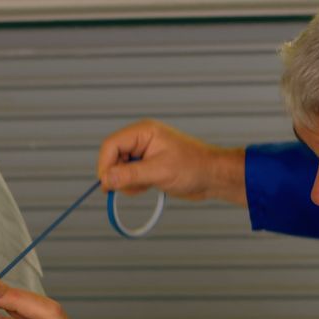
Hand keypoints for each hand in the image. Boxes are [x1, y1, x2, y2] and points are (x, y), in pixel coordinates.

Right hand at [97, 119, 247, 205]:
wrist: (213, 177)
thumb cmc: (193, 168)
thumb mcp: (160, 172)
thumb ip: (131, 175)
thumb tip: (106, 179)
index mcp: (143, 132)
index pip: (111, 145)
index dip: (105, 165)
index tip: (107, 184)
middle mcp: (141, 140)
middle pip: (112, 157)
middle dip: (118, 175)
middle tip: (133, 187)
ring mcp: (143, 153)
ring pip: (119, 169)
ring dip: (128, 183)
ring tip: (148, 185)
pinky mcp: (146, 166)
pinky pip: (129, 177)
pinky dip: (134, 186)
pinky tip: (150, 186)